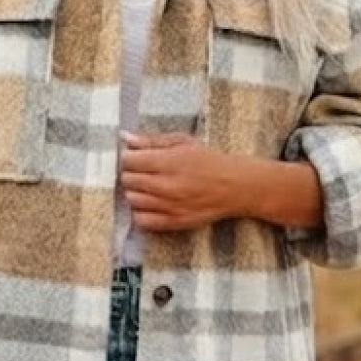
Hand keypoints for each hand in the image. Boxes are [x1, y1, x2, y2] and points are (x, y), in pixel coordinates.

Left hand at [119, 130, 238, 231]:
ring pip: (131, 200)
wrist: (236, 186)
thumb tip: (124, 138)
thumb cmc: (210, 160)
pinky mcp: (174, 222)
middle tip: (143, 172)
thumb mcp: (183, 142)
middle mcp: (166, 185)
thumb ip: (152, 140)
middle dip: (131, 173)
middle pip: (127, 180)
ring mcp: (169, 206)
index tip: (136, 158)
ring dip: (136, 192)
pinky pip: (141, 221)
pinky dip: (141, 212)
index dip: (129, 157)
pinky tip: (151, 204)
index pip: (128, 161)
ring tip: (148, 187)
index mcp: (169, 161)